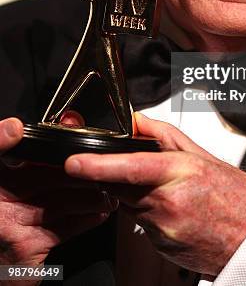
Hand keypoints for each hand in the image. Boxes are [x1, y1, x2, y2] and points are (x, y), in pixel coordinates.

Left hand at [0, 114, 117, 284]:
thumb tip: (14, 126)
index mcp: (1, 179)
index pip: (32, 155)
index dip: (54, 146)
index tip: (75, 136)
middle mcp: (13, 197)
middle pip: (53, 178)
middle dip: (79, 170)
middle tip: (101, 161)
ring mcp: (25, 221)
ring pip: (64, 201)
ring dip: (89, 194)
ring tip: (109, 185)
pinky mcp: (36, 244)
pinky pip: (65, 228)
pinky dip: (85, 220)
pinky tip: (100, 211)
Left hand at [65, 114, 245, 275]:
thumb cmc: (235, 195)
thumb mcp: (202, 155)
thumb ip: (164, 134)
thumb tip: (137, 120)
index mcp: (181, 173)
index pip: (131, 166)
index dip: (98, 165)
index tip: (75, 162)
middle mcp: (168, 203)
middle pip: (120, 186)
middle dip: (119, 175)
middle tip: (146, 172)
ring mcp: (163, 229)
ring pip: (128, 205)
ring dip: (137, 194)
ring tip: (171, 192)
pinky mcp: (159, 247)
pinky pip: (140, 224)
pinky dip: (147, 213)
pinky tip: (173, 210)